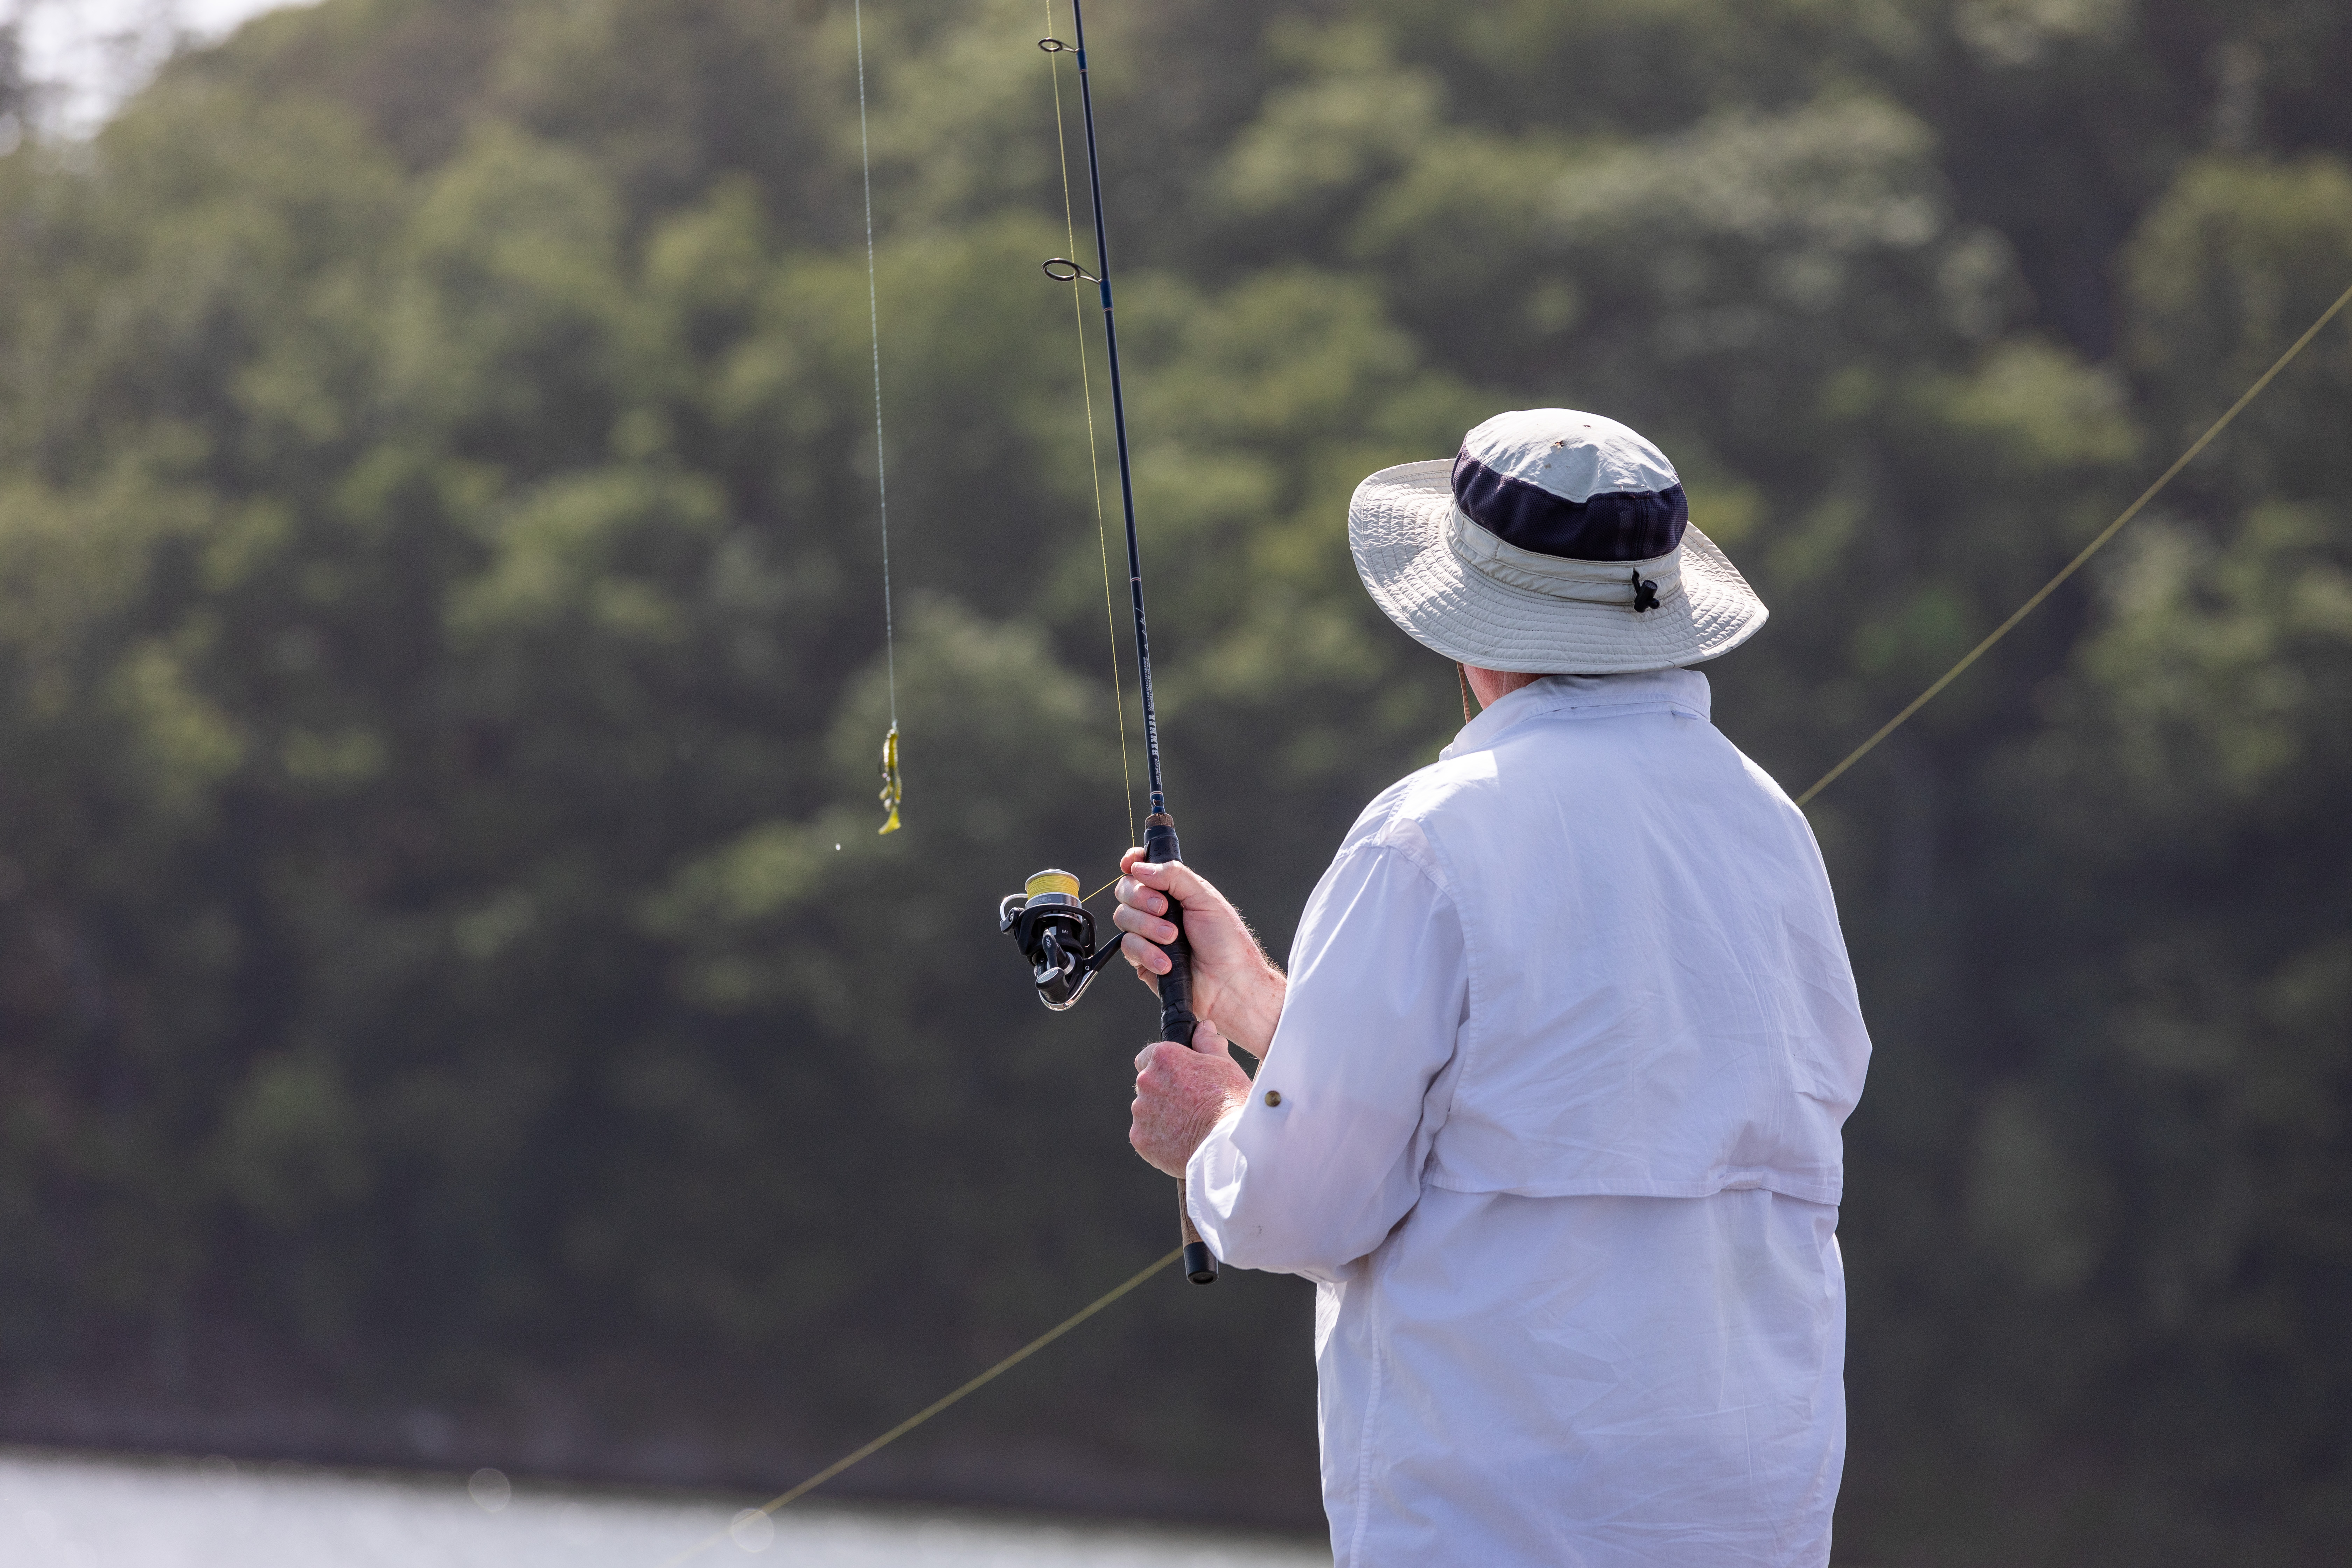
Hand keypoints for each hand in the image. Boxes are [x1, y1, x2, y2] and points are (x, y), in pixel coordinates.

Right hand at [1113, 850, 1285, 1057]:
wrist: (1229, 984)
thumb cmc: (1226, 943)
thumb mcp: (1205, 899)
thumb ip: (1174, 876)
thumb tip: (1139, 866)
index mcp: (1174, 891)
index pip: (1143, 869)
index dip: (1133, 863)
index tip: (1131, 863)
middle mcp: (1158, 911)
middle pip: (1125, 890)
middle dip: (1141, 897)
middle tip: (1164, 909)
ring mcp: (1148, 935)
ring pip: (1123, 917)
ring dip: (1147, 927)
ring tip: (1172, 938)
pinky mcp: (1142, 960)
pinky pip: (1127, 946)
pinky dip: (1147, 952)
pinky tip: (1167, 963)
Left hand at [1129, 1020, 1251, 1177]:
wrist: (1228, 1146)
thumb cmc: (1230, 1102)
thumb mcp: (1225, 1064)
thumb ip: (1208, 1043)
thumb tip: (1203, 1028)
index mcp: (1163, 1057)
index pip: (1149, 1056)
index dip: (1165, 1067)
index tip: (1179, 1078)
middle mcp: (1146, 1081)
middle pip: (1148, 1084)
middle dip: (1164, 1092)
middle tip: (1190, 1105)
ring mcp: (1140, 1112)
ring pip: (1146, 1110)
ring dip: (1161, 1115)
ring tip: (1189, 1126)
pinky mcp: (1140, 1138)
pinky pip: (1146, 1135)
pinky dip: (1159, 1138)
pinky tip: (1181, 1141)